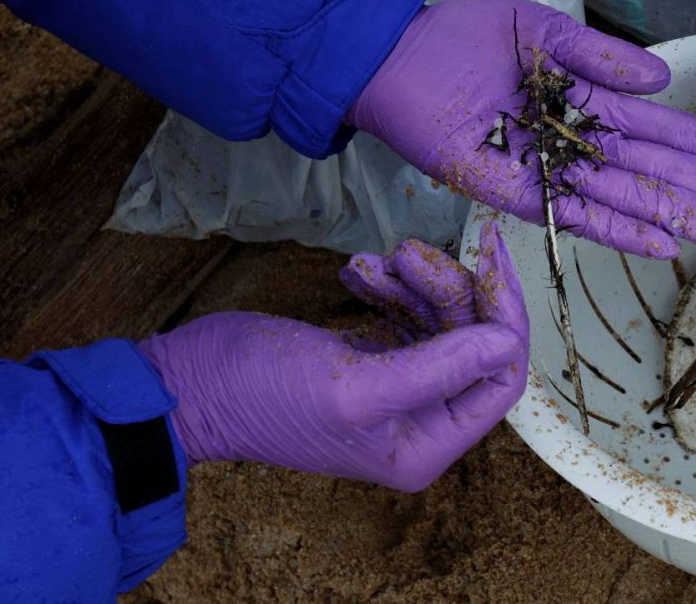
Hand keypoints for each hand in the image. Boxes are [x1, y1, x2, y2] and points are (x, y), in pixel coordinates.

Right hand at [138, 223, 527, 491]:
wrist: (189, 383)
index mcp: (426, 444)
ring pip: (440, 317)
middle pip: (473, 339)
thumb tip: (507, 343)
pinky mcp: (369, 357)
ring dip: (414, 279)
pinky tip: (355, 272)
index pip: (500, 378)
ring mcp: (396, 387)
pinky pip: (405, 310)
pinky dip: (387, 285)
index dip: (502, 317)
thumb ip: (437, 368)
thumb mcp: (356, 384)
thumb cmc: (262, 395)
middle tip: (410, 251)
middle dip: (447, 287)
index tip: (488, 257)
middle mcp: (419, 421)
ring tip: (376, 261)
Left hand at [353, 0, 695, 258]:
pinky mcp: (513, 192)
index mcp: (593, 101)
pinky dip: (616, 229)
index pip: (671, 132)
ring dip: (686, 220)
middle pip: (663, 173)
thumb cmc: (462, 37)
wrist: (392, 56)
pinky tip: (663, 242)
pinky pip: (573, 216)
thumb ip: (598, 56)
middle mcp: (581, 143)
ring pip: (632, 200)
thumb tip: (664, 79)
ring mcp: (551, 172)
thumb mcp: (541, 31)